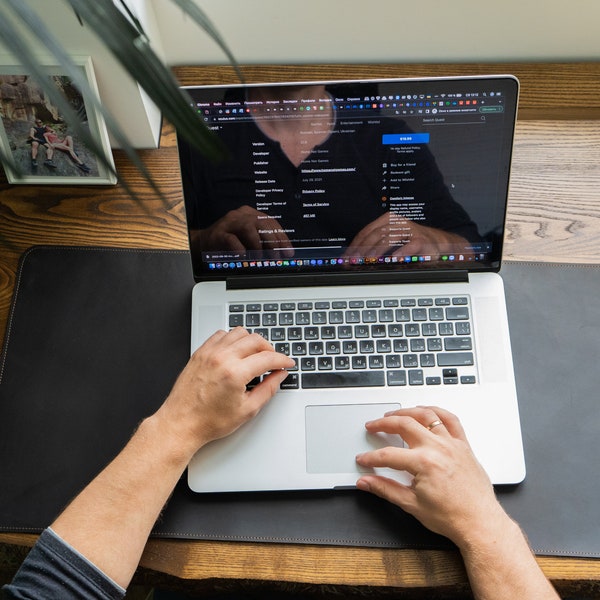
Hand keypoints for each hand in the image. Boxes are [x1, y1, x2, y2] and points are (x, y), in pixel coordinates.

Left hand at [156, 327, 294, 453]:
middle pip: (256, 339)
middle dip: (270, 349)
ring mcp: (209, 353)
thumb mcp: (247, 410)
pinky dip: (232, 339)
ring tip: (255, 355)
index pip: (268, 357)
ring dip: (252, 341)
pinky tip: (236, 351)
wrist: (181, 423)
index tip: (287, 363)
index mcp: (235, 373)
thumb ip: (268, 389)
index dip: (282, 360)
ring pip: (239, 333)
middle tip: (273, 361)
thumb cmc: (208, 421)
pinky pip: (221, 335)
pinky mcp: (200, 353)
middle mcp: (222, 358)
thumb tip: (279, 376)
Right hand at [198, 205, 293, 257]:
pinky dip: (239, 248)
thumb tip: (282, 253)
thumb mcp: (249, 240)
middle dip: (272, 241)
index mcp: (250, 214)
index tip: (288, 251)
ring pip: (248, 228)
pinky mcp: (218, 233)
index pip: (270, 222)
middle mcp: (240, 215)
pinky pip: (231, 239)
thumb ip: (264, 242)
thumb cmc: (229, 242)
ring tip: (260, 257)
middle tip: (277, 255)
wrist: (204, 243)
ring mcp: (228, 223)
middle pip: (261, 223)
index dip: (282, 238)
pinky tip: (243, 255)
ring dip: (257, 244)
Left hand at [344, 212, 467, 257]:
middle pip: (374, 235)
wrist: (437, 244)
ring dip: (377, 251)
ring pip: (389, 238)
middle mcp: (397, 222)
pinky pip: (409, 245)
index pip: (366, 232)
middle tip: (355, 261)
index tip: (347, 257)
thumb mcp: (391, 241)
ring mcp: (409, 230)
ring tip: (369, 261)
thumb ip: (375, 246)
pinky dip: (401, 252)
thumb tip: (354, 259)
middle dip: (362, 249)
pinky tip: (394, 259)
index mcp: (387, 220)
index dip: (355, 245)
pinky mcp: (421, 239)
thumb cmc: (410, 243)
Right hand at [355, 406, 504, 545]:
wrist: (479, 523)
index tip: (363, 459)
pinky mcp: (463, 445)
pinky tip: (425, 411)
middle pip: (404, 425)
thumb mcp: (411, 505)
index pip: (388, 455)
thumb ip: (385, 489)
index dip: (371, 457)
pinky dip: (436, 411)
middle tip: (372, 426)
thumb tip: (366, 482)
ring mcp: (452, 444)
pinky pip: (450, 419)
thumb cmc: (451, 517)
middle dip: (383, 424)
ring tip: (394, 415)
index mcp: (423, 463)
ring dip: (406, 411)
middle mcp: (438, 448)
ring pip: (426, 415)